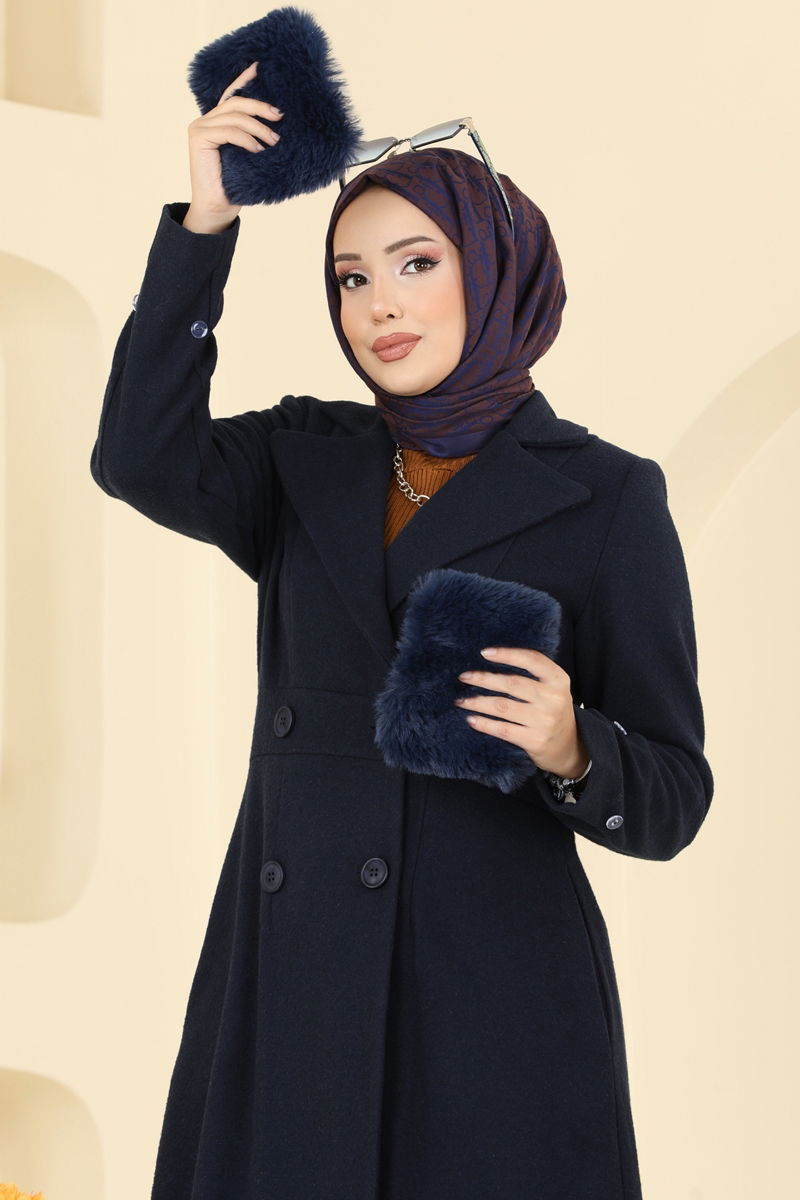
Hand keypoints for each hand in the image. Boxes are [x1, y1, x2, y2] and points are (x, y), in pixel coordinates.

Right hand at [184, 60, 283, 231]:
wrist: (218, 209)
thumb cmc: (235, 185)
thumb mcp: (249, 155)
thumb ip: (253, 136)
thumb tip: (278, 122)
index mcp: (217, 122)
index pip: (231, 95)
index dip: (244, 80)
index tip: (260, 68)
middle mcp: (205, 120)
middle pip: (235, 102)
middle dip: (260, 106)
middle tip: (279, 116)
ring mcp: (200, 127)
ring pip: (234, 116)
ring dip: (258, 127)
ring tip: (274, 140)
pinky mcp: (198, 137)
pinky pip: (229, 131)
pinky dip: (246, 139)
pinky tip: (258, 149)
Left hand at [454, 647, 589, 777]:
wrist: (570, 746)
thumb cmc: (553, 709)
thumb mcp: (553, 687)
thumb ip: (533, 673)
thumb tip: (492, 658)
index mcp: (558, 680)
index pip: (532, 660)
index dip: (507, 654)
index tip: (484, 652)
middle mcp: (553, 699)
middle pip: (512, 683)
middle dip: (484, 679)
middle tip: (464, 677)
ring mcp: (544, 721)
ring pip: (503, 706)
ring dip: (477, 702)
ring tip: (461, 700)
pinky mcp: (534, 740)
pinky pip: (503, 729)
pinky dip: (484, 724)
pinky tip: (472, 719)